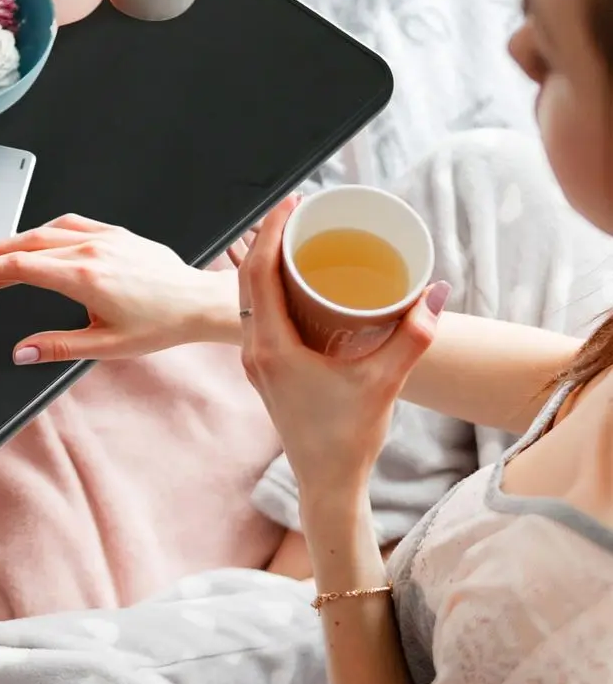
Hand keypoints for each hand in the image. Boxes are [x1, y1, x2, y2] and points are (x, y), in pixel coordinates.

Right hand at [0, 214, 234, 362]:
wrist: (196, 303)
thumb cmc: (161, 323)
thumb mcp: (106, 345)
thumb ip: (58, 347)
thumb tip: (23, 353)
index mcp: (84, 277)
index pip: (20, 269)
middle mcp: (92, 250)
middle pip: (25, 246)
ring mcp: (105, 237)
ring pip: (46, 230)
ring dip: (13, 240)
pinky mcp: (117, 233)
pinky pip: (73, 222)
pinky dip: (46, 228)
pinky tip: (37, 236)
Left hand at [238, 196, 450, 503]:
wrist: (326, 481)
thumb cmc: (349, 437)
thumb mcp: (385, 383)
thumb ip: (413, 337)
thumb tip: (436, 291)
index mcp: (272, 348)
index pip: (258, 274)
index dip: (271, 231)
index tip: (292, 202)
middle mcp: (255, 351)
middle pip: (248, 279)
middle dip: (268, 238)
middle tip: (298, 211)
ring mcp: (256, 361)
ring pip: (248, 297)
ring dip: (265, 262)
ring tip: (295, 237)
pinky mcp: (265, 369)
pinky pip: (257, 314)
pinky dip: (269, 288)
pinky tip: (293, 281)